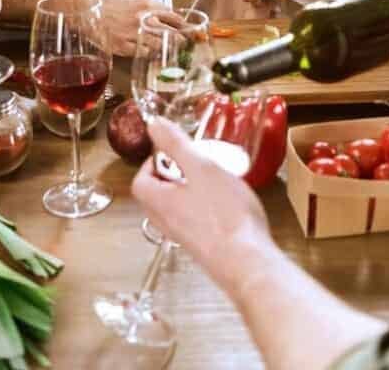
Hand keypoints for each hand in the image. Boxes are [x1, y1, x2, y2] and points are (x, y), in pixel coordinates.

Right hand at [85, 0, 175, 56]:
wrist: (90, 11)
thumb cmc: (113, 7)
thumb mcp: (136, 1)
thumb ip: (153, 9)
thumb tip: (171, 18)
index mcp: (147, 4)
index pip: (174, 17)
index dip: (184, 26)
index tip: (190, 32)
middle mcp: (143, 18)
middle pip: (171, 33)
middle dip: (181, 40)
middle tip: (184, 45)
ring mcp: (134, 33)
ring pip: (160, 45)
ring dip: (166, 49)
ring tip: (170, 52)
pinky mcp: (124, 46)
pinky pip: (144, 54)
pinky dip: (150, 54)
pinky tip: (151, 54)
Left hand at [132, 118, 270, 288]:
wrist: (248, 263)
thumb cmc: (224, 214)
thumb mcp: (201, 167)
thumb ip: (176, 145)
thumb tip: (153, 124)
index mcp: (160, 202)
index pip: (140, 181)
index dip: (152, 162)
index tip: (173, 152)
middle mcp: (168, 224)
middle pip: (158, 195)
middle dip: (174, 174)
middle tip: (196, 162)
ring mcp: (186, 239)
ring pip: (178, 209)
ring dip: (192, 190)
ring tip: (216, 180)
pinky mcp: (205, 248)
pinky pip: (196, 222)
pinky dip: (206, 207)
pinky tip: (229, 203)